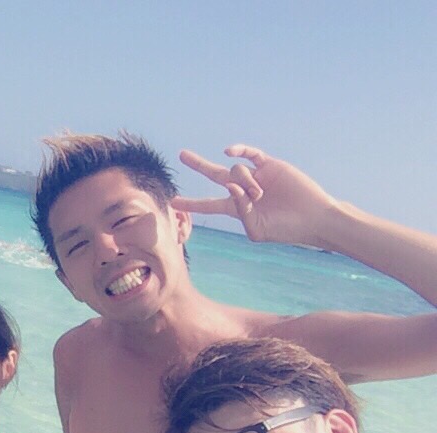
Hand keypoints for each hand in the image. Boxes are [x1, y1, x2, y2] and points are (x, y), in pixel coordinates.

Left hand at [173, 145, 338, 246]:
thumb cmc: (285, 229)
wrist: (313, 217)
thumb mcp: (256, 229)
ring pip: (235, 172)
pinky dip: (239, 151)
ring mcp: (256, 176)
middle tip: (182, 155)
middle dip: (198, 165)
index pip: (209, 205)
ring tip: (259, 195)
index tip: (172, 201)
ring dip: (243, 183)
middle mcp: (244, 190)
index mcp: (237, 208)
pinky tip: (228, 151)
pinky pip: (250, 154)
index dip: (192, 203)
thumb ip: (240, 212)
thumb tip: (230, 188)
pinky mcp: (270, 165)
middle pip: (215, 175)